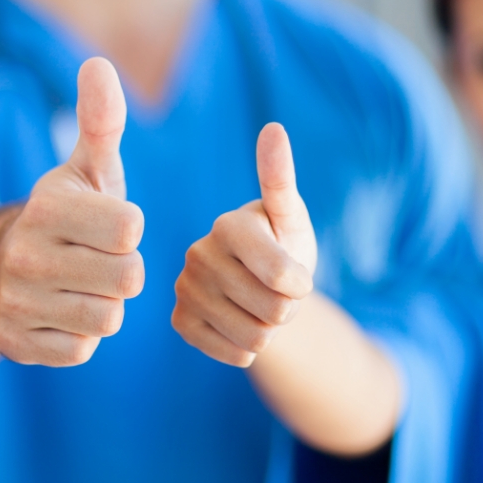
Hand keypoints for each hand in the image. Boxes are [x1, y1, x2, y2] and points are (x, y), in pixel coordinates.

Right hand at [0, 57, 145, 365]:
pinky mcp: (14, 343)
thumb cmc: (68, 216)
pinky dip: (79, 336)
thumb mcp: (87, 169)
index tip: (102, 225)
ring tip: (78, 287)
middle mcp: (24, 253)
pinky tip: (59, 314)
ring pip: (108, 317)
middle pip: (128, 277)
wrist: (4, 269)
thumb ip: (101, 120)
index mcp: (47, 206)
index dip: (128, 230)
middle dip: (122, 271)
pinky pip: (82, 350)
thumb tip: (98, 63)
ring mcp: (16, 301)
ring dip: (104, 305)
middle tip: (94, 260)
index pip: (132, 228)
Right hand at [172, 123, 317, 366]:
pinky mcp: (181, 321)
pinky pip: (234, 353)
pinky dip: (247, 347)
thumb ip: (281, 179)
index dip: (301, 285)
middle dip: (287, 309)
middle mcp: (198, 254)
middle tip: (276, 292)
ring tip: (259, 307)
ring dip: (270, 330)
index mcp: (228, 225)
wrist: (259, 286)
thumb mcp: (291, 218)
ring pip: (255, 338)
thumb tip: (273, 128)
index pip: (284, 277)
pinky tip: (240, 324)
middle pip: (274, 311)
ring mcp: (185, 289)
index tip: (296, 274)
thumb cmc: (282, 244)